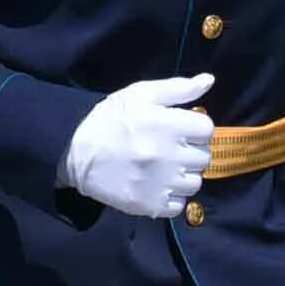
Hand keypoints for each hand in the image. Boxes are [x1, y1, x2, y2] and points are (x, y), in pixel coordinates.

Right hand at [57, 74, 216, 218]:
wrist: (76, 153)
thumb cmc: (110, 120)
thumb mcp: (140, 94)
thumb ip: (178, 88)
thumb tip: (209, 80)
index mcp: (168, 125)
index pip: (207, 129)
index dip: (196, 127)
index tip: (182, 129)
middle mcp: (169, 156)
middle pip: (204, 157)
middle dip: (190, 151)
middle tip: (171, 148)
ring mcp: (161, 183)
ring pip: (194, 183)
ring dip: (184, 175)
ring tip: (165, 168)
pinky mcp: (151, 205)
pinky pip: (179, 204)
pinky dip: (172, 196)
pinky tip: (158, 185)